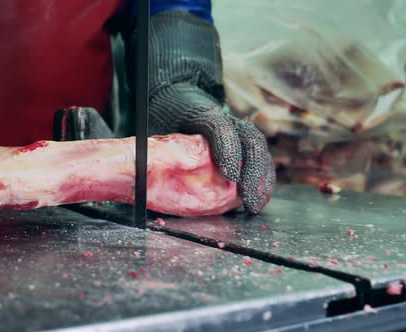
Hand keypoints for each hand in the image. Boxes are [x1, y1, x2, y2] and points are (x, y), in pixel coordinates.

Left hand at [145, 11, 275, 212]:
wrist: (177, 100)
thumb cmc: (163, 121)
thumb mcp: (155, 132)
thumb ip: (156, 151)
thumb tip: (143, 178)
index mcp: (200, 114)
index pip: (219, 126)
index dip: (227, 149)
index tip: (229, 175)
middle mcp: (226, 119)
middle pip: (249, 138)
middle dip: (253, 169)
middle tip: (248, 198)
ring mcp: (238, 130)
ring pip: (258, 148)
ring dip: (262, 178)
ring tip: (255, 204)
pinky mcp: (243, 143)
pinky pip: (259, 158)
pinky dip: (262, 180)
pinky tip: (257, 199)